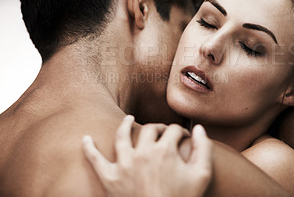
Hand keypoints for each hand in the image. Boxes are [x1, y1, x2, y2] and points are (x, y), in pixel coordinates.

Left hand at [82, 116, 212, 196]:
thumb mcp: (202, 175)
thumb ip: (204, 148)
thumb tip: (199, 128)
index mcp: (164, 150)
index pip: (173, 130)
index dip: (182, 131)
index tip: (185, 136)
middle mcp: (142, 153)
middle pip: (150, 129)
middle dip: (159, 127)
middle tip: (164, 132)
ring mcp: (124, 165)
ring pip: (122, 136)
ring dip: (125, 125)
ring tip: (129, 119)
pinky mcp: (109, 179)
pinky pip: (95, 159)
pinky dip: (89, 148)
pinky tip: (85, 139)